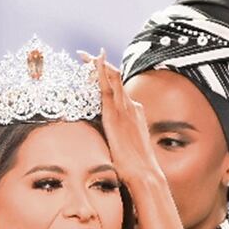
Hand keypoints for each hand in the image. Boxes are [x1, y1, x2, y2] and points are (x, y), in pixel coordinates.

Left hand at [80, 50, 165, 192]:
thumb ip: (117, 140)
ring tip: (84, 55)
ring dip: (98, 64)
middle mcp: (131, 107)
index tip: (93, 68)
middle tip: (84, 56)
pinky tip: (94, 63)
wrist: (144, 173)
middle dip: (100, 64)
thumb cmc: (134, 167)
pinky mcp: (117, 114)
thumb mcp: (125, 147)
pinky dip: (101, 73)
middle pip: (115, 78)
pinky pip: (109, 88)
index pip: (118, 88)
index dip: (106, 75)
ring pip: (113, 78)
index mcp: (134, 113)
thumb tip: (108, 145)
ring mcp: (125, 109)